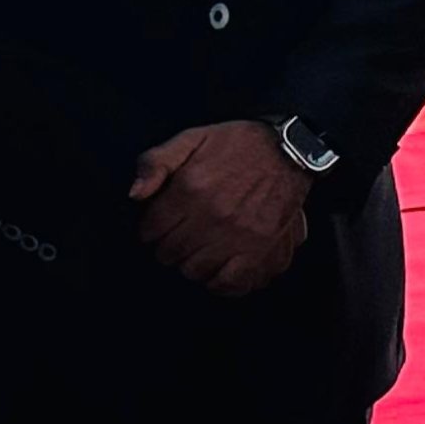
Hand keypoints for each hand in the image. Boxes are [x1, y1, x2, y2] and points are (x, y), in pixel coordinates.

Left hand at [129, 122, 311, 297]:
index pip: (150, 230)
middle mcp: (213, 215)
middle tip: (180, 239)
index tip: (162, 226)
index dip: (151, 229)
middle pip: (170, 254)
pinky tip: (218, 272)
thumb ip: (155, 162)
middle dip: (169, 248)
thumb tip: (135, 194)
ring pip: (195, 271)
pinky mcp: (262, 247)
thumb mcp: (191, 139)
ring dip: (192, 264)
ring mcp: (239, 234)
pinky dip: (221, 283)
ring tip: (199, 252)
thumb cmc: (237, 144)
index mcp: (191, 189)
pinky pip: (232, 281)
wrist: (289, 149)